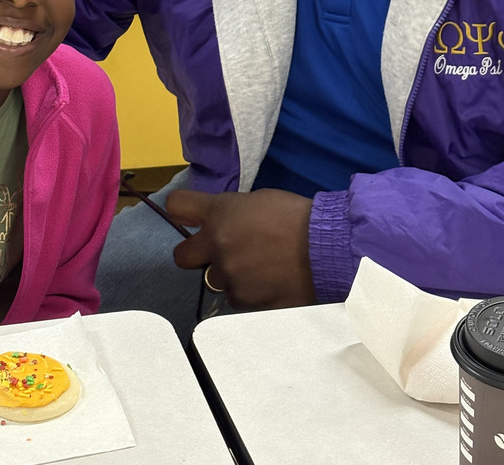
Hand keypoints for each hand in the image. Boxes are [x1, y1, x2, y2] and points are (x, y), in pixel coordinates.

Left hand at [165, 188, 316, 309]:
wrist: (326, 249)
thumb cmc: (297, 217)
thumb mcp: (259, 201)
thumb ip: (232, 212)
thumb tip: (223, 222)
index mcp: (219, 212)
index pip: (177, 206)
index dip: (179, 211)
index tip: (186, 216)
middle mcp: (216, 244)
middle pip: (181, 256)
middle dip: (195, 254)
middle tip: (218, 252)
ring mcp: (228, 276)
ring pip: (213, 280)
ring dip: (229, 275)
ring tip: (258, 268)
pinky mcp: (244, 301)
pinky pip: (236, 298)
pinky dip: (248, 292)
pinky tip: (268, 283)